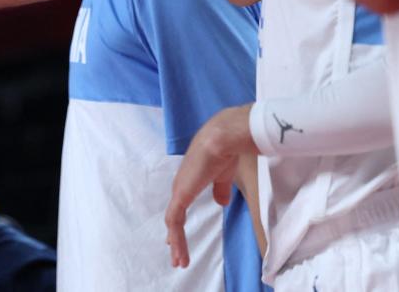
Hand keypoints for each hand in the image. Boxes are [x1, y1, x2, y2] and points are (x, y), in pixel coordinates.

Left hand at [165, 104, 256, 268]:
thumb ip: (219, 189)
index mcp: (190, 180)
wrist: (222, 138)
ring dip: (177, 242)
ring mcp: (180, 190)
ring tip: (179, 261)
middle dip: (175, 238)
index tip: (175, 238)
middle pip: (174, 217)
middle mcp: (181, 185)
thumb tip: (221, 202)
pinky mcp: (182, 194)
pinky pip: (175, 221)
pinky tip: (177, 248)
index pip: (180, 206)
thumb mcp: (223, 176)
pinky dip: (177, 237)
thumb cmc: (225, 151)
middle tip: (176, 257)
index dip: (178, 223)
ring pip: (173, 222)